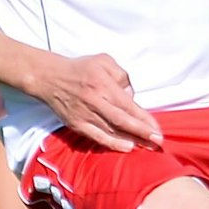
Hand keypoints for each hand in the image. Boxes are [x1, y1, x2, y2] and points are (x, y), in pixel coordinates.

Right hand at [33, 54, 161, 153]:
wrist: (49, 78)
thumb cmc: (80, 69)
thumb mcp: (104, 61)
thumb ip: (122, 76)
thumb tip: (130, 95)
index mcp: (103, 85)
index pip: (128, 106)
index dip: (145, 119)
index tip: (158, 129)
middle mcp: (95, 101)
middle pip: (123, 121)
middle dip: (142, 132)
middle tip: (158, 142)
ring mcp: (85, 115)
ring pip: (112, 131)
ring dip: (131, 140)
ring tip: (148, 147)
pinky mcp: (77, 124)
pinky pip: (97, 137)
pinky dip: (112, 144)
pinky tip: (127, 147)